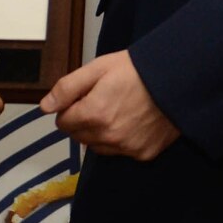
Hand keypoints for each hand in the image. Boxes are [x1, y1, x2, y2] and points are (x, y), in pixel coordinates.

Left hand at [40, 51, 178, 160]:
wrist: (178, 79)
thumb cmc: (137, 69)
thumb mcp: (98, 68)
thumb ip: (67, 88)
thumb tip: (45, 106)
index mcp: (93, 114)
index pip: (63, 122)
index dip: (69, 107)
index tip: (84, 95)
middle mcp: (108, 137)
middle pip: (78, 136)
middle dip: (82, 120)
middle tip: (101, 99)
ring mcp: (127, 148)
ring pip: (97, 146)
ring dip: (99, 132)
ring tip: (117, 109)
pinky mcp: (143, 154)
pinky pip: (120, 151)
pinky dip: (121, 139)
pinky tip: (132, 121)